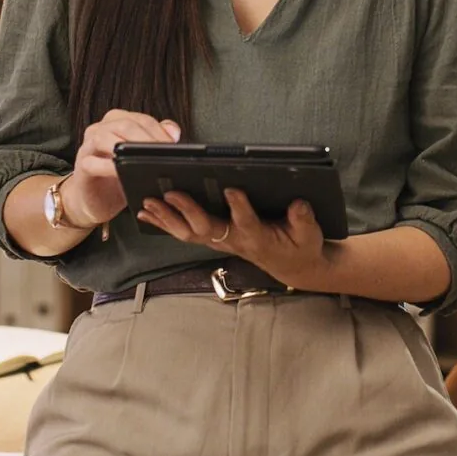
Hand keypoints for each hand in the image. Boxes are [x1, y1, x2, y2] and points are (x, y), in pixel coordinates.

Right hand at [64, 109, 180, 227]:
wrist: (94, 201)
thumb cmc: (118, 177)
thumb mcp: (140, 159)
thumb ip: (156, 141)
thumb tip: (173, 132)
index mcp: (118, 121)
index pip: (142, 119)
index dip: (159, 131)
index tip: (173, 146)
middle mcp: (101, 128)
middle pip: (126, 124)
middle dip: (146, 139)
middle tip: (161, 155)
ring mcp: (88, 145)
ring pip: (105, 137)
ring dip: (127, 149)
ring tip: (143, 162)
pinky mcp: (82, 165)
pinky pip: (92, 162)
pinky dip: (108, 166)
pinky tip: (121, 173)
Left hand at [138, 188, 329, 289]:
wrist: (292, 265)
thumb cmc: (300, 246)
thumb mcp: (310, 234)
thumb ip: (304, 219)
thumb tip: (298, 203)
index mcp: (259, 238)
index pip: (247, 223)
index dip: (240, 208)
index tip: (233, 190)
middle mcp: (235, 241)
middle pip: (206, 228)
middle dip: (187, 210)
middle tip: (170, 193)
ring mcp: (221, 241)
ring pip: (189, 232)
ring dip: (167, 218)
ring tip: (147, 202)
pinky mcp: (214, 238)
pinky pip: (184, 232)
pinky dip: (164, 222)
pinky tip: (146, 212)